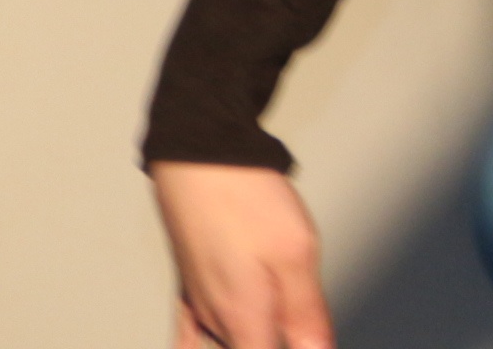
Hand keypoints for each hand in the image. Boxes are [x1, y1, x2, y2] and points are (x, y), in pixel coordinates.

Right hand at [151, 161, 330, 348]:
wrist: (200, 162)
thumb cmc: (247, 201)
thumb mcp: (296, 253)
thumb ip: (305, 312)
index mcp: (243, 317)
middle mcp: (214, 319)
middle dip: (271, 344)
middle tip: (296, 332)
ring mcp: (197, 303)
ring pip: (216, 345)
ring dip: (243, 341)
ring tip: (268, 330)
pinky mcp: (189, 285)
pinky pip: (187, 337)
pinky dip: (200, 345)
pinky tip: (216, 340)